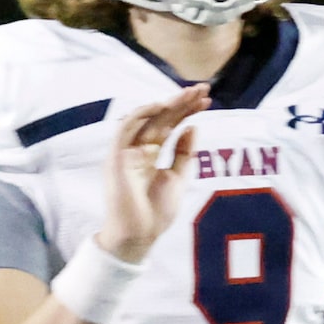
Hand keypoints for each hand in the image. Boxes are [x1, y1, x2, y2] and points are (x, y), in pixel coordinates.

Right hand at [100, 86, 207, 264]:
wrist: (139, 235)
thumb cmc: (156, 212)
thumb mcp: (178, 178)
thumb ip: (184, 154)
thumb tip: (192, 127)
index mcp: (151, 154)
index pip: (169, 126)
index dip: (187, 111)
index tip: (207, 100)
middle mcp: (138, 148)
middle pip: (161, 119)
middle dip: (181, 102)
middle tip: (202, 89)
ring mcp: (126, 151)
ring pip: (146, 119)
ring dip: (166, 104)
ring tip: (189, 94)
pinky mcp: (116, 156)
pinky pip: (125, 129)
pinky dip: (142, 114)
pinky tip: (161, 105)